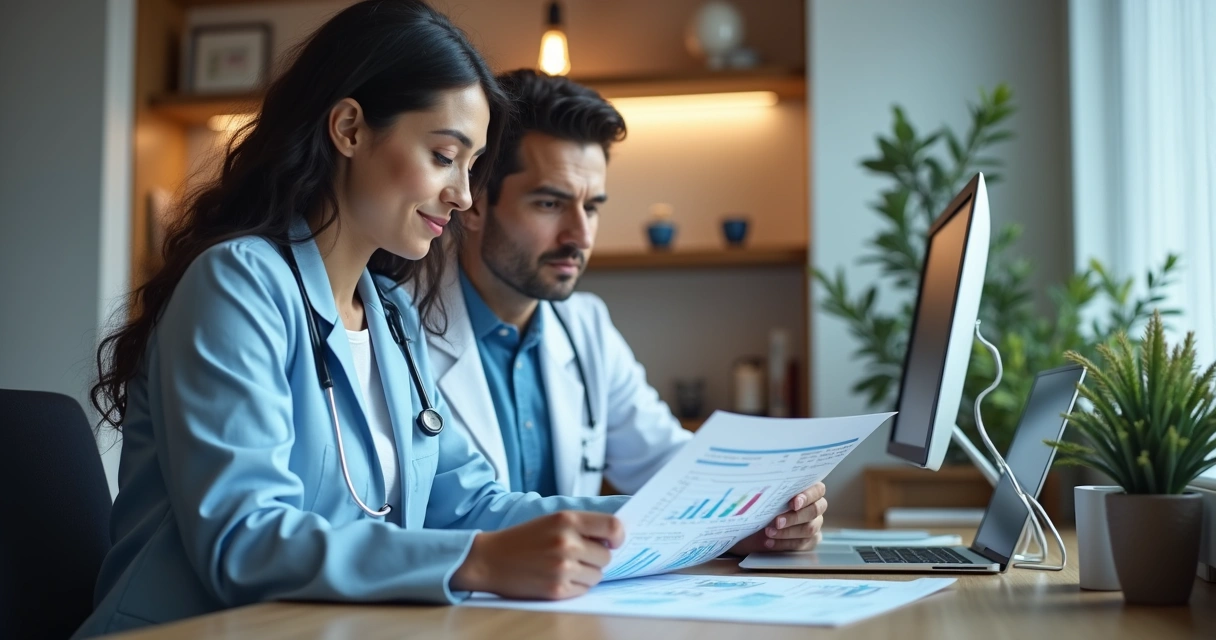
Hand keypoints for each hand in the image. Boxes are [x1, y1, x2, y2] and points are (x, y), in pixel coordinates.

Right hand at [450, 511, 624, 599]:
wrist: (490, 559)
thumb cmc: (523, 539)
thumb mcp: (552, 520)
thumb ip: (582, 525)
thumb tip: (615, 537)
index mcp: (567, 520)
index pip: (613, 526)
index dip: (619, 536)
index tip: (614, 541)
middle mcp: (567, 542)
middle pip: (607, 556)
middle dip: (597, 558)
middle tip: (578, 555)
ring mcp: (562, 567)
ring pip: (597, 575)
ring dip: (587, 573)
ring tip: (565, 567)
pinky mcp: (557, 589)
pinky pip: (584, 590)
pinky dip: (575, 586)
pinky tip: (557, 578)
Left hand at [729, 482, 826, 554]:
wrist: (756, 524)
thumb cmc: (765, 503)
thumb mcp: (768, 494)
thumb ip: (773, 488)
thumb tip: (764, 484)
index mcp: (810, 490)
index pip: (818, 490)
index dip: (808, 496)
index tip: (793, 503)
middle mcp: (816, 507)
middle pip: (814, 511)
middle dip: (795, 517)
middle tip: (777, 521)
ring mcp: (815, 524)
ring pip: (809, 529)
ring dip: (787, 532)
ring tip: (769, 532)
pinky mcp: (809, 541)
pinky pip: (800, 544)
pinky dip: (783, 543)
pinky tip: (769, 542)